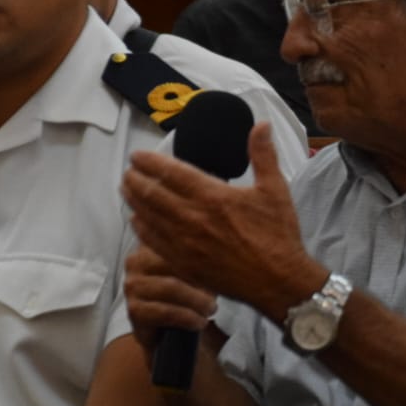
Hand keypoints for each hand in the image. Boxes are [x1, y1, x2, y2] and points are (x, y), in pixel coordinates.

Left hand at [121, 123, 323, 318]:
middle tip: (129, 171)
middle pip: (153, 194)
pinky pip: (153, 243)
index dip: (150, 162)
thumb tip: (261, 125)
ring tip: (127, 189)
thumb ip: (263, 155)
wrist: (278, 281)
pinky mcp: (185, 264)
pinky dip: (141, 229)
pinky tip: (136, 221)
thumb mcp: (274, 189)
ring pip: (149, 217)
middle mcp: (194, 218)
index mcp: (213, 196)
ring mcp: (186, 243)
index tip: (138, 156)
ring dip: (134, 201)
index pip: (171, 173)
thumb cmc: (278, 236)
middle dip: (136, 180)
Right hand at [123, 244, 216, 354]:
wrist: (167, 333)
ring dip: (197, 300)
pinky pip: (165, 311)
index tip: (223, 268)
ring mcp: (133, 285)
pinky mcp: (134, 309)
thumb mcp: (198, 270)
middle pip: (174, 261)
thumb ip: (203, 256)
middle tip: (219, 293)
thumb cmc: (186, 295)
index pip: (178, 241)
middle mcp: (136, 260)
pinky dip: (187, 318)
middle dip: (201, 278)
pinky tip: (199, 322)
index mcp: (151, 242)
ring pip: (171, 287)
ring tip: (210, 309)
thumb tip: (224, 253)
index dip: (203, 255)